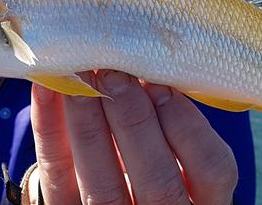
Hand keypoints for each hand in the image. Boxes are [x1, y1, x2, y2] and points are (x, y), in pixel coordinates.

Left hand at [30, 70, 237, 203]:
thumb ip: (173, 123)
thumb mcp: (177, 150)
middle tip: (115, 73)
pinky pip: (57, 175)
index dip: (188, 125)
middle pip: (158, 180)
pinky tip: (49, 88)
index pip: (212, 169)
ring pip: (104, 187)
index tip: (162, 82)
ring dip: (90, 123)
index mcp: (201, 199)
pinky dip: (50, 128)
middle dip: (135, 121)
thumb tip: (150, 69)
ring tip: (82, 77)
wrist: (112, 196)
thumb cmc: (154, 161)